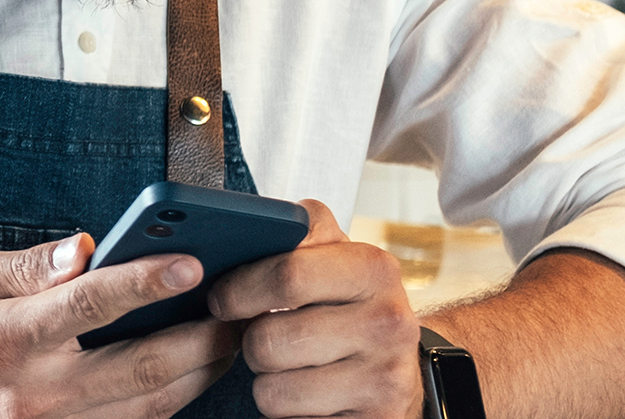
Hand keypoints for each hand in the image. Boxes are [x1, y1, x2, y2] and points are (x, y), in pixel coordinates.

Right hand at [0, 232, 241, 417]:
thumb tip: (85, 247)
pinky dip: (163, 410)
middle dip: (200, 340)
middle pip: (138, 368)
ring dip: (195, 378)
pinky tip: (185, 384)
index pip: (89, 304)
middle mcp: (32, 392)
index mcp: (5, 338)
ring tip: (227, 345)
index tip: (192, 262)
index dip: (145, 282)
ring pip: (145, 410)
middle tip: (239, 313)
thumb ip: (24, 265)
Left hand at [211, 201, 422, 418]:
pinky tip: (305, 395)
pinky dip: (287, 412)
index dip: (240, 289)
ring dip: (266, 382)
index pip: (287, 275)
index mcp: (375, 270)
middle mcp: (388, 324)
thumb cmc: (353, 306)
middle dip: (249, 341)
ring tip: (288, 366)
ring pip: (272, 390)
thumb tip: (255, 223)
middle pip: (269, 340)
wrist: (402, 369)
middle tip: (258, 335)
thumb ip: (301, 229)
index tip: (222, 297)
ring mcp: (383, 380)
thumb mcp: (338, 257)